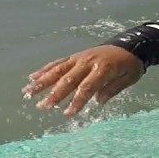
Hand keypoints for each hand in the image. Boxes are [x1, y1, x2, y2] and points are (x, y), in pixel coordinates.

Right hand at [22, 45, 144, 115]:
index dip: (77, 100)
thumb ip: (113, 89)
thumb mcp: (129, 78)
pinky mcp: (75, 56)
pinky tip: (32, 77)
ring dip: (42, 81)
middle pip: (69, 79)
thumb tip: (98, 101)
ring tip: (27, 92)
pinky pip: (58, 62)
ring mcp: (80, 58)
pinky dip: (45, 69)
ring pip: (58, 69)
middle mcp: (88, 62)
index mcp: (103, 68)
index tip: (67, 113)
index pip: (87, 87)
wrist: (129, 44)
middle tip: (42, 106)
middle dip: (55, 94)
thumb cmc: (130, 65)